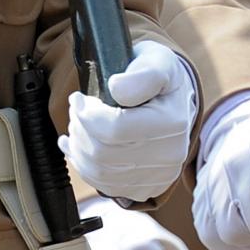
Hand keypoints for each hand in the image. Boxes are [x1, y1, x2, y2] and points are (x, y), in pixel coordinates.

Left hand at [64, 40, 196, 201]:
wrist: (170, 100)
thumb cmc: (158, 77)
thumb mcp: (156, 61)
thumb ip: (141, 74)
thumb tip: (116, 88)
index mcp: (173, 123)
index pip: (115, 129)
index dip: (87, 114)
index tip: (78, 98)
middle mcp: (170, 155)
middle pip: (103, 154)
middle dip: (80, 129)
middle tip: (76, 110)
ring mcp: (158, 176)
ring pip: (99, 172)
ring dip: (79, 147)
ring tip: (78, 126)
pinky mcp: (145, 188)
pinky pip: (103, 185)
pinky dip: (83, 165)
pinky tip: (79, 146)